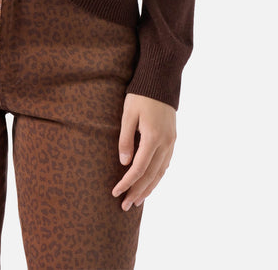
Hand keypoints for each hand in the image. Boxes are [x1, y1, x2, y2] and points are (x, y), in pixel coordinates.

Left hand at [112, 93, 175, 210]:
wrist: (161, 80)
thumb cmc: (140, 95)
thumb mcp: (128, 114)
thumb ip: (125, 139)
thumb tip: (124, 163)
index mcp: (153, 138)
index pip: (138, 168)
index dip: (126, 183)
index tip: (115, 193)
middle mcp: (165, 143)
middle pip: (151, 175)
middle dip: (137, 192)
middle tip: (125, 206)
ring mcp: (171, 142)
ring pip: (161, 172)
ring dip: (149, 188)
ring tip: (137, 200)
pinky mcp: (173, 138)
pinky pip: (166, 164)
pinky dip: (157, 177)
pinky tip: (150, 183)